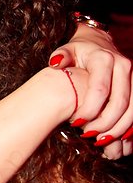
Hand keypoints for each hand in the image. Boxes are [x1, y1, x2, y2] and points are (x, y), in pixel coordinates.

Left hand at [50, 28, 132, 158]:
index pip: (100, 89)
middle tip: (88, 135)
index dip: (89, 110)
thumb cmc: (79, 52)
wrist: (98, 43)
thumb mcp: (67, 51)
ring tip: (101, 140)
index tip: (75, 123)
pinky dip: (129, 126)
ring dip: (119, 128)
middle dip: (104, 123)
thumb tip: (56, 63)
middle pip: (119, 102)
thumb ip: (61, 57)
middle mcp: (123, 66)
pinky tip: (117, 137)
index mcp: (103, 59)